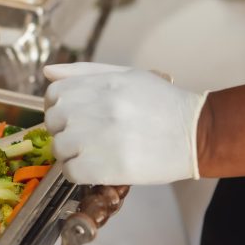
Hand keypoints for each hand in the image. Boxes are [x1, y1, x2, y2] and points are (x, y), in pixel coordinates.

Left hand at [43, 63, 206, 184]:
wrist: (197, 133)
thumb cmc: (161, 104)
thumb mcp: (126, 76)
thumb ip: (84, 72)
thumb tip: (47, 72)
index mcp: (101, 84)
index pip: (54, 94)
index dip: (57, 106)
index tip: (71, 116)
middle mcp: (97, 108)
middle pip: (53, 121)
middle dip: (63, 130)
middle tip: (85, 136)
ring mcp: (99, 138)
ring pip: (59, 148)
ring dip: (71, 153)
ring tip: (94, 152)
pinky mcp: (105, 167)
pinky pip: (70, 171)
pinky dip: (78, 172)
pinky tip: (96, 167)